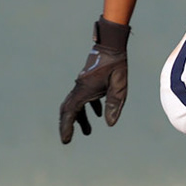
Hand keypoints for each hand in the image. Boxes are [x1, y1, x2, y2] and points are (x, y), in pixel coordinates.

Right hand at [60, 17, 129, 144]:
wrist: (111, 44)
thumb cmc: (116, 64)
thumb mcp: (119, 86)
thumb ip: (114, 104)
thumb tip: (110, 124)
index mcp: (84, 90)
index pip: (70, 112)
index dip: (67, 127)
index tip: (66, 140)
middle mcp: (80, 88)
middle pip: (68, 110)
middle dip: (68, 125)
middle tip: (68, 139)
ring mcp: (83, 84)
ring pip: (77, 104)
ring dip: (80, 118)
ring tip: (88, 132)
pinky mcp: (89, 80)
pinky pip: (84, 97)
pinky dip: (88, 108)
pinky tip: (98, 114)